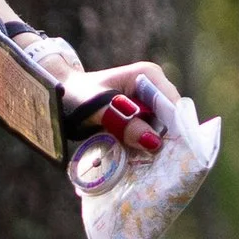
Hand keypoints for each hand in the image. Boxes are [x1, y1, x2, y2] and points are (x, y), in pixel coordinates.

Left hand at [65, 60, 181, 155]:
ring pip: (161, 128)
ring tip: (143, 161)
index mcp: (149, 76)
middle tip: (156, 162)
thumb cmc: (77, 94)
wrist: (62, 94)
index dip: (175, 130)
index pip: (173, 106)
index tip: (172, 153)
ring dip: (152, 145)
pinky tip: (135, 155)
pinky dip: (142, 144)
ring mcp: (148, 101)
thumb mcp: (98, 108)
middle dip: (163, 140)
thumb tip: (154, 142)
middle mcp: (154, 86)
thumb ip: (124, 123)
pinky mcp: (141, 114)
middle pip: (171, 119)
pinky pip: (149, 132)